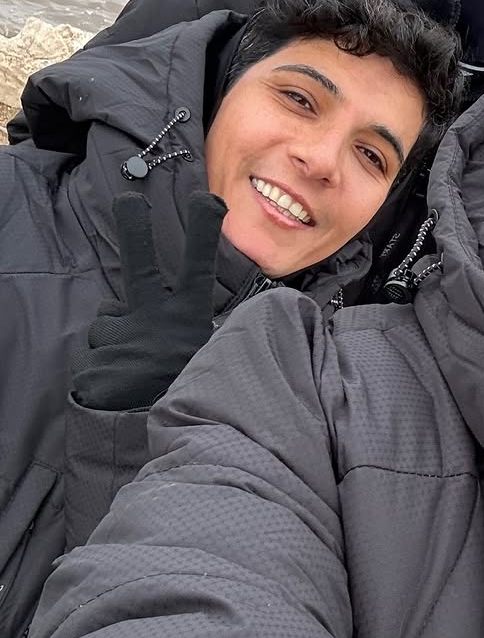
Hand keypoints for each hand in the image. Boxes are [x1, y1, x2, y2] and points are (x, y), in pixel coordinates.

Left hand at [72, 191, 225, 411]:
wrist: (159, 438)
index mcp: (187, 320)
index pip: (198, 268)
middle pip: (140, 266)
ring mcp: (123, 340)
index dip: (202, 232)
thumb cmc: (189, 391)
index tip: (207, 199)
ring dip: (116, 334)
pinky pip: (96, 349)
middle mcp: (155, 323)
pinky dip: (104, 360)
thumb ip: (208, 329)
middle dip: (134, 228)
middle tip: (128, 200)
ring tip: (135, 364)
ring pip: (110, 319)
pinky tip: (121, 379)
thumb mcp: (210, 358)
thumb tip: (234, 310)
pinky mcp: (96, 360)